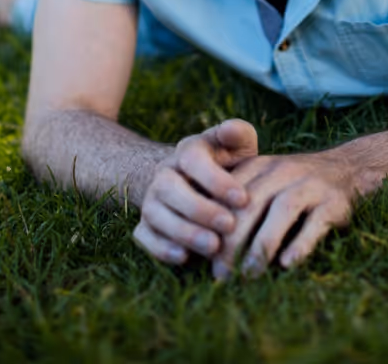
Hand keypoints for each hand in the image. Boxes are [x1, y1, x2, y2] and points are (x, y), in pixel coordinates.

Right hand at [133, 119, 257, 264]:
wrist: (199, 186)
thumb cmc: (228, 164)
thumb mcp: (237, 145)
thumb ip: (237, 133)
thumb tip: (228, 130)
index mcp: (188, 151)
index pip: (193, 160)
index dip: (217, 180)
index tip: (244, 199)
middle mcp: (165, 173)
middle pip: (169, 187)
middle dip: (200, 209)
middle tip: (229, 225)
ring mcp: (152, 199)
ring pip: (156, 214)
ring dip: (184, 232)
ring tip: (214, 246)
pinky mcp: (145, 225)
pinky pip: (143, 237)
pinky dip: (161, 248)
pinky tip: (185, 257)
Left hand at [211, 150, 355, 278]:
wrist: (348, 168)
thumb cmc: (293, 186)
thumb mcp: (264, 182)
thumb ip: (237, 202)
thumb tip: (201, 245)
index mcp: (260, 165)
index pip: (230, 194)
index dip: (214, 225)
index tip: (202, 256)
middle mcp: (283, 170)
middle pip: (252, 204)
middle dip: (233, 241)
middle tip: (221, 274)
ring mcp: (311, 184)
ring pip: (282, 211)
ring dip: (263, 245)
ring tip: (249, 274)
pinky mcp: (334, 201)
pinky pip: (315, 222)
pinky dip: (300, 243)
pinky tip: (287, 265)